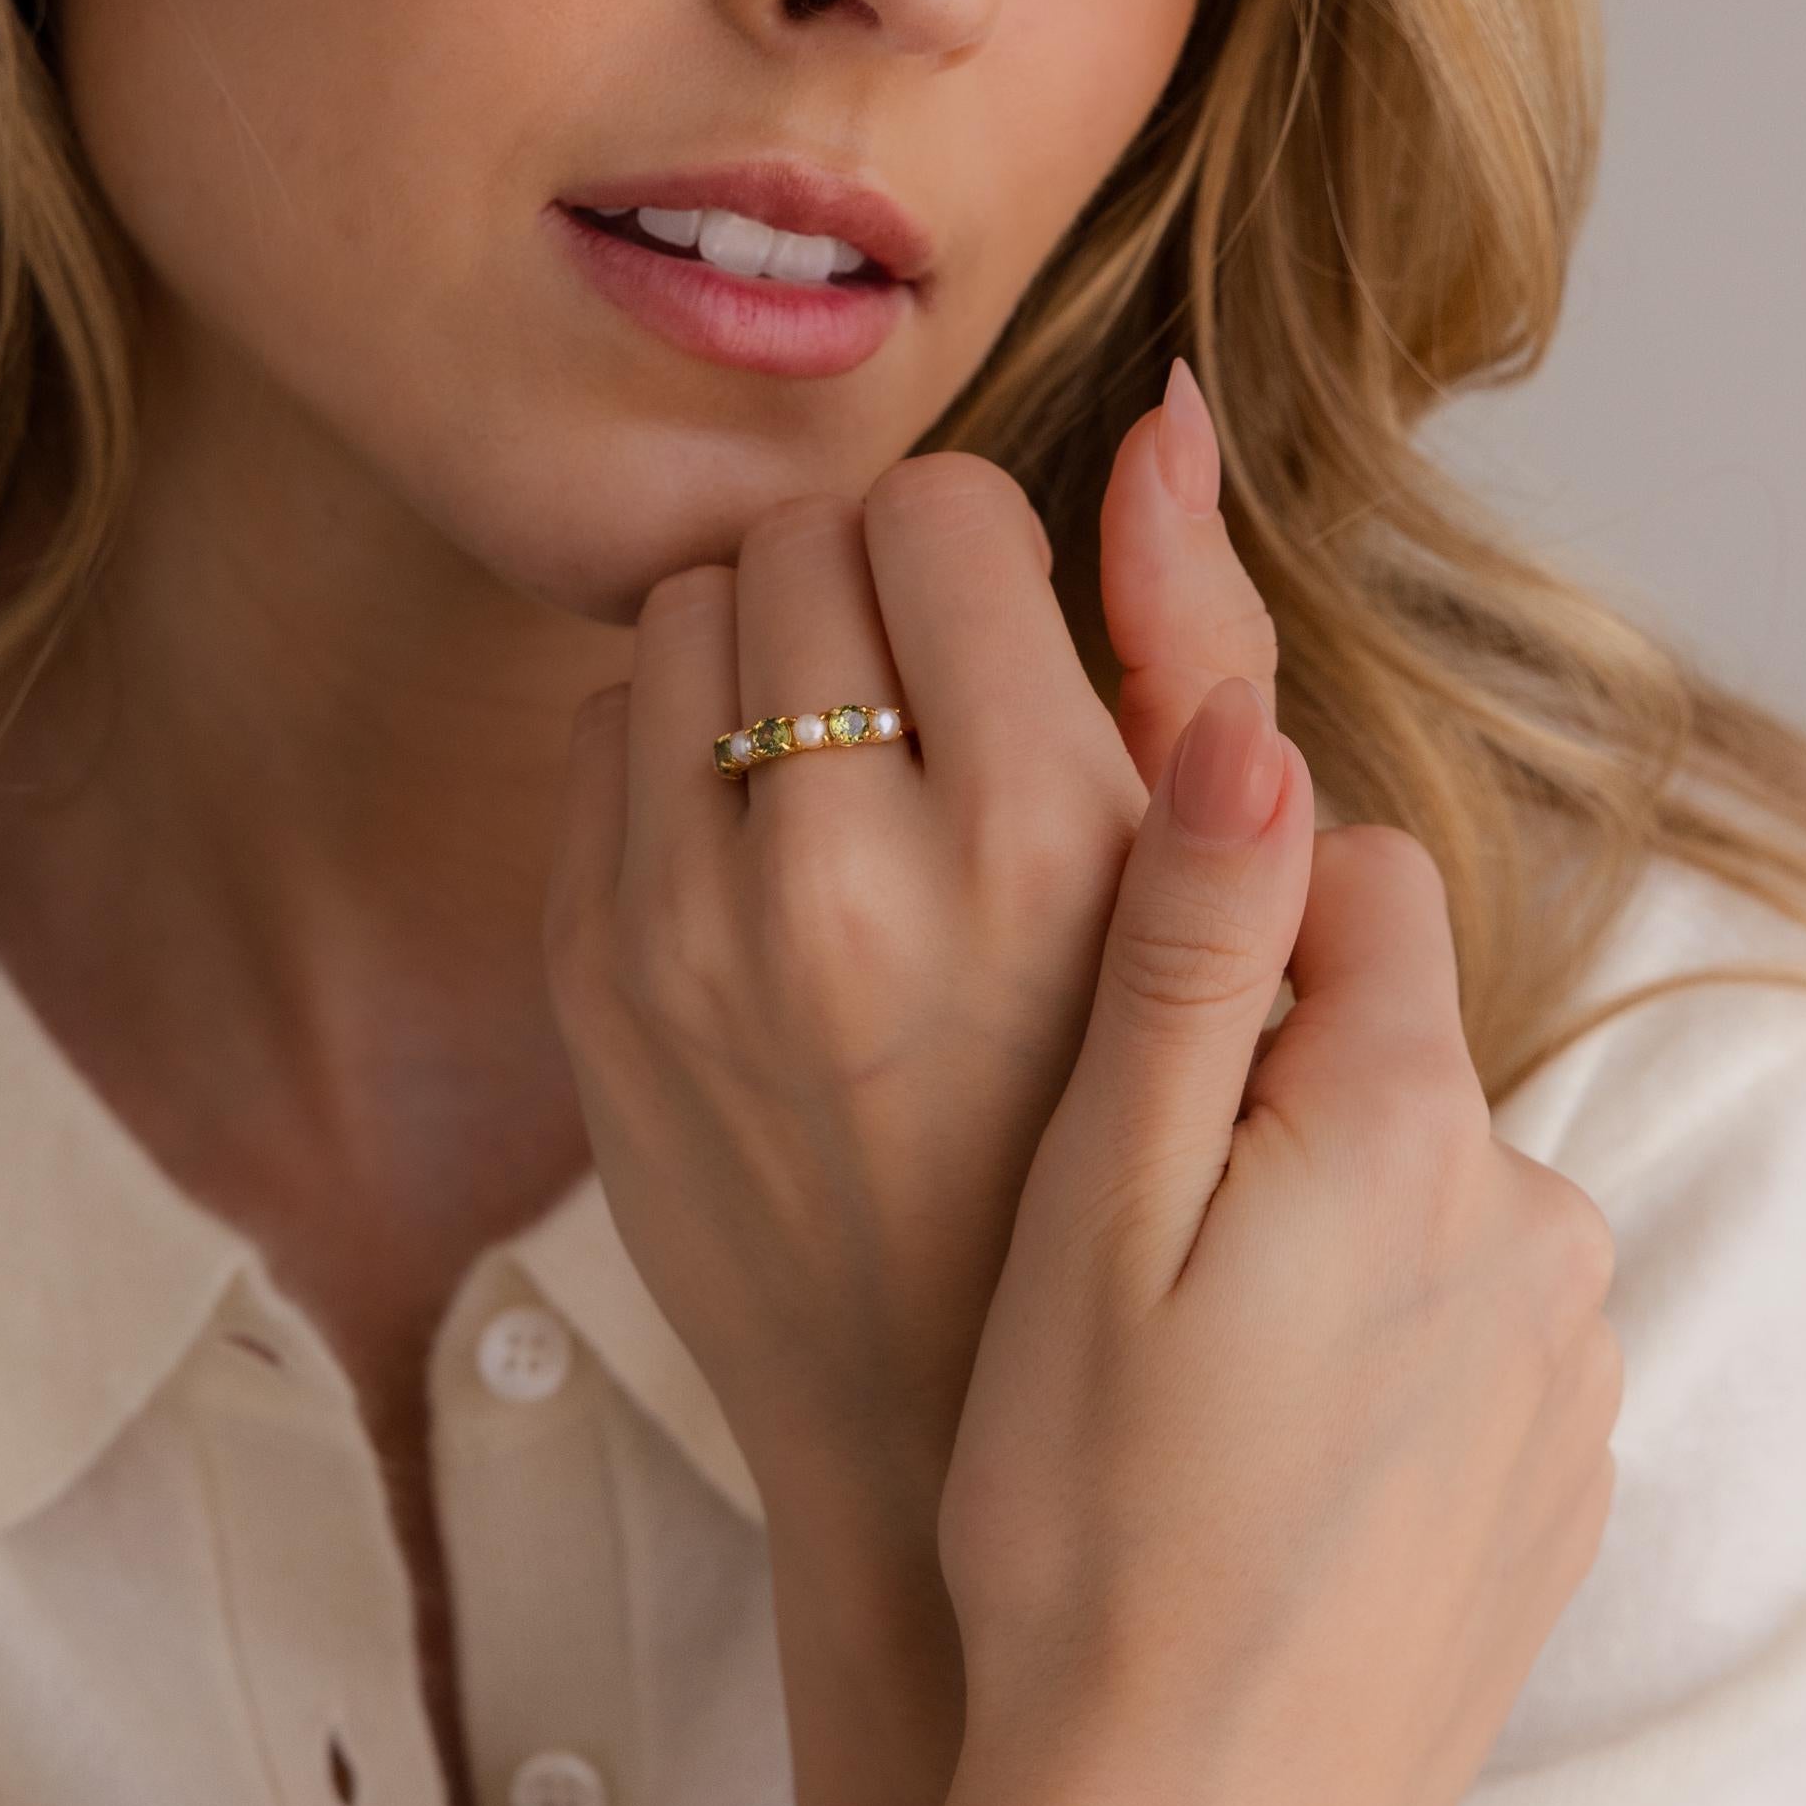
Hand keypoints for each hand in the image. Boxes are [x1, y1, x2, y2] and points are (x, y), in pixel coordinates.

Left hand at [540, 359, 1271, 1534]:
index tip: (1000, 632)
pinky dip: (676, 743)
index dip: (976, 552)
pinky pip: (603, 730)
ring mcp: (690, 929)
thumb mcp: (1214, 881)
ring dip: (760, 643)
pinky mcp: (590, 976)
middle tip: (919, 690)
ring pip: (682, 610)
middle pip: (798, 537)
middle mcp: (849, 870)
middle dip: (863, 581)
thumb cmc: (1125, 1116)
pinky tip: (756, 836)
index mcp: (1041, 835)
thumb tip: (1165, 407)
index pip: (939, 507)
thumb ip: (1193, 629)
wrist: (933, 1397)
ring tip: (838, 753)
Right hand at [881, 684, 1620, 1805]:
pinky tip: (1269, 1453)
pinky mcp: (1565, 1474)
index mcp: (1402, 1124)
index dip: (1232, 907)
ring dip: (1328, 1209)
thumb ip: (1186, 954)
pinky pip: (1476, 1318)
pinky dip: (1384, 1340)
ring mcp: (1568, 1359)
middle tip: (1128, 1226)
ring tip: (1191, 1363)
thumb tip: (1247, 726)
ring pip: (1433, 1177)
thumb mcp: (1093, 1209)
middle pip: (1395, 1031)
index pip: (1358, 870)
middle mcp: (1532, 1219)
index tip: (1132, 1022)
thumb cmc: (1088, 1528)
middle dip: (1272, 1068)